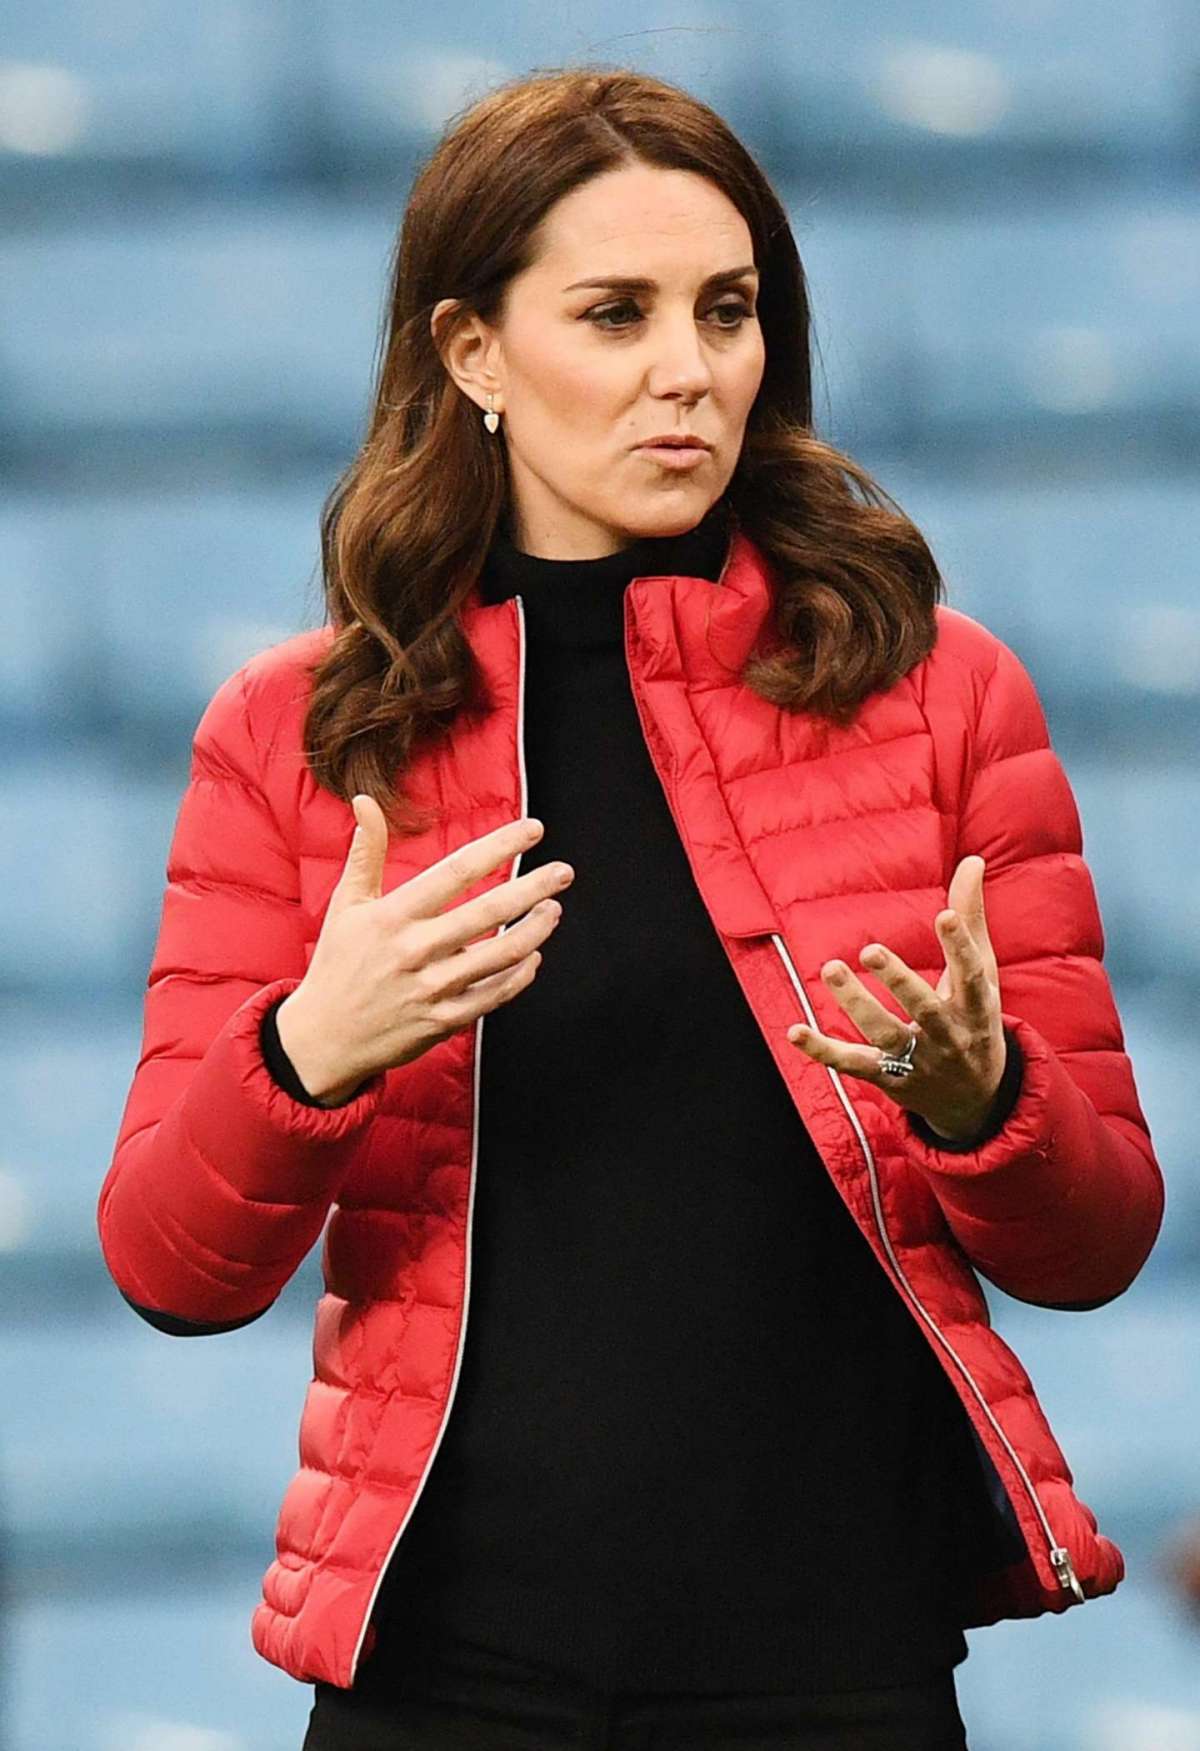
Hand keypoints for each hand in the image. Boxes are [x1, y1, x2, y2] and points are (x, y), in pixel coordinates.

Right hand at [276, 796, 574, 1100]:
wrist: (324, 1038)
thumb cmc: (338, 964)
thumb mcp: (347, 905)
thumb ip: (365, 852)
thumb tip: (365, 800)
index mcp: (393, 916)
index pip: (456, 871)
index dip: (499, 846)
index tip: (533, 830)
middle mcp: (415, 950)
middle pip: (488, 912)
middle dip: (533, 888)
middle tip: (564, 872)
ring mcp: (431, 988)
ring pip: (499, 956)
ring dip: (535, 931)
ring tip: (554, 910)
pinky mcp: (443, 1020)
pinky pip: (493, 995)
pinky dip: (519, 976)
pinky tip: (533, 956)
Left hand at [785, 855, 1006, 1141]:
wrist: (977, 1100)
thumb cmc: (975, 1019)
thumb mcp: (981, 974)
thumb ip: (971, 918)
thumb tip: (972, 860)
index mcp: (976, 1007)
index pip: (971, 975)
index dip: (960, 945)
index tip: (946, 915)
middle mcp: (949, 1036)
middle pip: (923, 1009)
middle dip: (898, 980)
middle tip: (870, 949)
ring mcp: (917, 1061)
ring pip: (884, 1035)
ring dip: (856, 1004)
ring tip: (832, 968)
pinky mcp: (888, 1079)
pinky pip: (853, 1064)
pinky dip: (823, 1051)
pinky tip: (795, 1031)